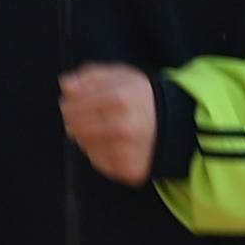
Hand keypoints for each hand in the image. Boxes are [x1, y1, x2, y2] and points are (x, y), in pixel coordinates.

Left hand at [61, 63, 162, 185]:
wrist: (179, 119)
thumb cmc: (141, 95)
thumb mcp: (119, 74)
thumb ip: (89, 76)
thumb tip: (66, 86)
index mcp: (120, 99)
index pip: (72, 105)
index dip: (70, 102)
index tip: (74, 101)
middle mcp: (124, 127)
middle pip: (74, 127)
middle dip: (74, 120)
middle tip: (86, 116)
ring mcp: (127, 151)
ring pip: (84, 145)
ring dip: (86, 136)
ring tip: (104, 128)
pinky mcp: (131, 169)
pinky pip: (99, 162)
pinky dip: (101, 153)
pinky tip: (114, 143)